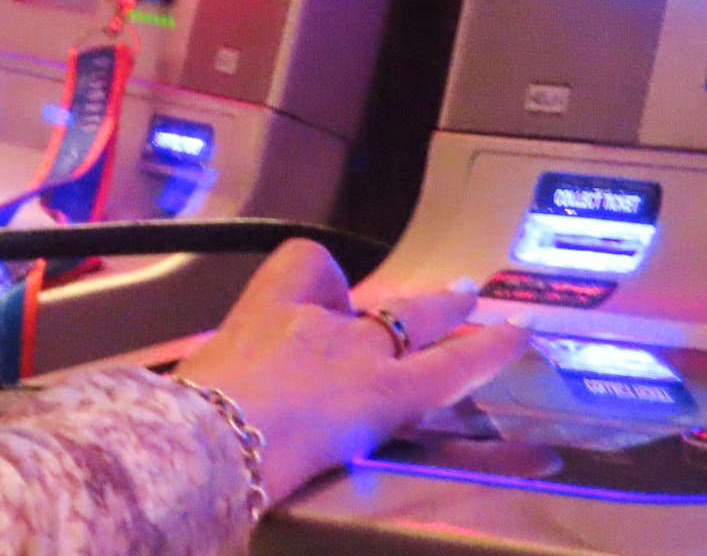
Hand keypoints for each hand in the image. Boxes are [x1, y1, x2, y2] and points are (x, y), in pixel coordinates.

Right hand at [175, 240, 529, 505]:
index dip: (320, 281)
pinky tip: (518, 337)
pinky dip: (489, 349)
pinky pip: (450, 365)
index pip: (299, 267)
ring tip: (471, 302)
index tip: (326, 301)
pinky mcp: (385, 393)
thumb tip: (202, 406)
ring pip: (411, 318)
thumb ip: (216, 386)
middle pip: (357, 292)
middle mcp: (311, 321)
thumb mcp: (193, 387)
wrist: (208, 437)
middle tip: (415, 299)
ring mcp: (352, 353)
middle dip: (380, 297)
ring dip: (443, 312)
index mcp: (258, 316)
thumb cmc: (187, 422)